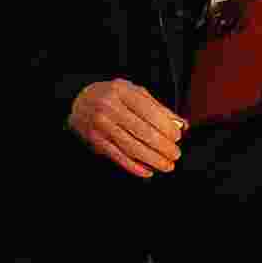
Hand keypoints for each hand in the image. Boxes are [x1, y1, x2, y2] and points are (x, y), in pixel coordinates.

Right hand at [68, 79, 186, 177]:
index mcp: (122, 91)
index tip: (177, 137)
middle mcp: (108, 107)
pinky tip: (148, 171)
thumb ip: (159, 108)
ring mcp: (100, 125)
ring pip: (131, 147)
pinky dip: (134, 167)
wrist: (79, 102)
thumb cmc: (115, 97)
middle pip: (142, 131)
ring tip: (167, 165)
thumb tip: (182, 125)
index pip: (149, 111)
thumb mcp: (135, 93)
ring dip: (152, 159)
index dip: (166, 127)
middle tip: (176, 154)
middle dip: (163, 146)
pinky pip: (118, 156)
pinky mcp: (95, 140)